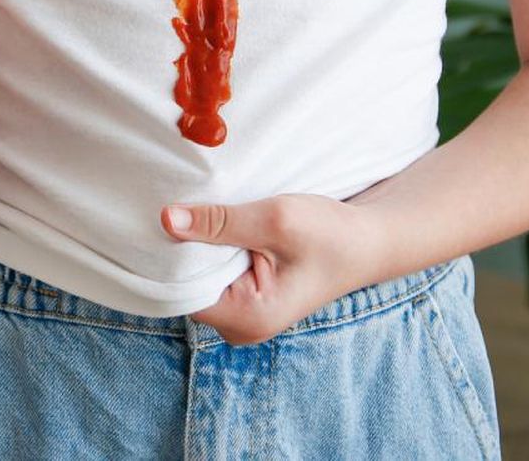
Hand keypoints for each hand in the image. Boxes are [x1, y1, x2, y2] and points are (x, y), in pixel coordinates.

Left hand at [159, 194, 383, 344]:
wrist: (368, 241)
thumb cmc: (331, 233)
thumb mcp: (274, 219)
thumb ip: (219, 222)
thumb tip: (167, 219)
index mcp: (247, 318)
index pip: (180, 288)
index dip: (167, 253)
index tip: (159, 215)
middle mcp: (239, 325)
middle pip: (185, 284)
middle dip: (180, 247)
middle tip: (175, 202)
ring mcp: (242, 315)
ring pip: (197, 277)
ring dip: (196, 245)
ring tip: (197, 209)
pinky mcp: (246, 298)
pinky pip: (212, 273)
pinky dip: (209, 248)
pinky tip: (211, 223)